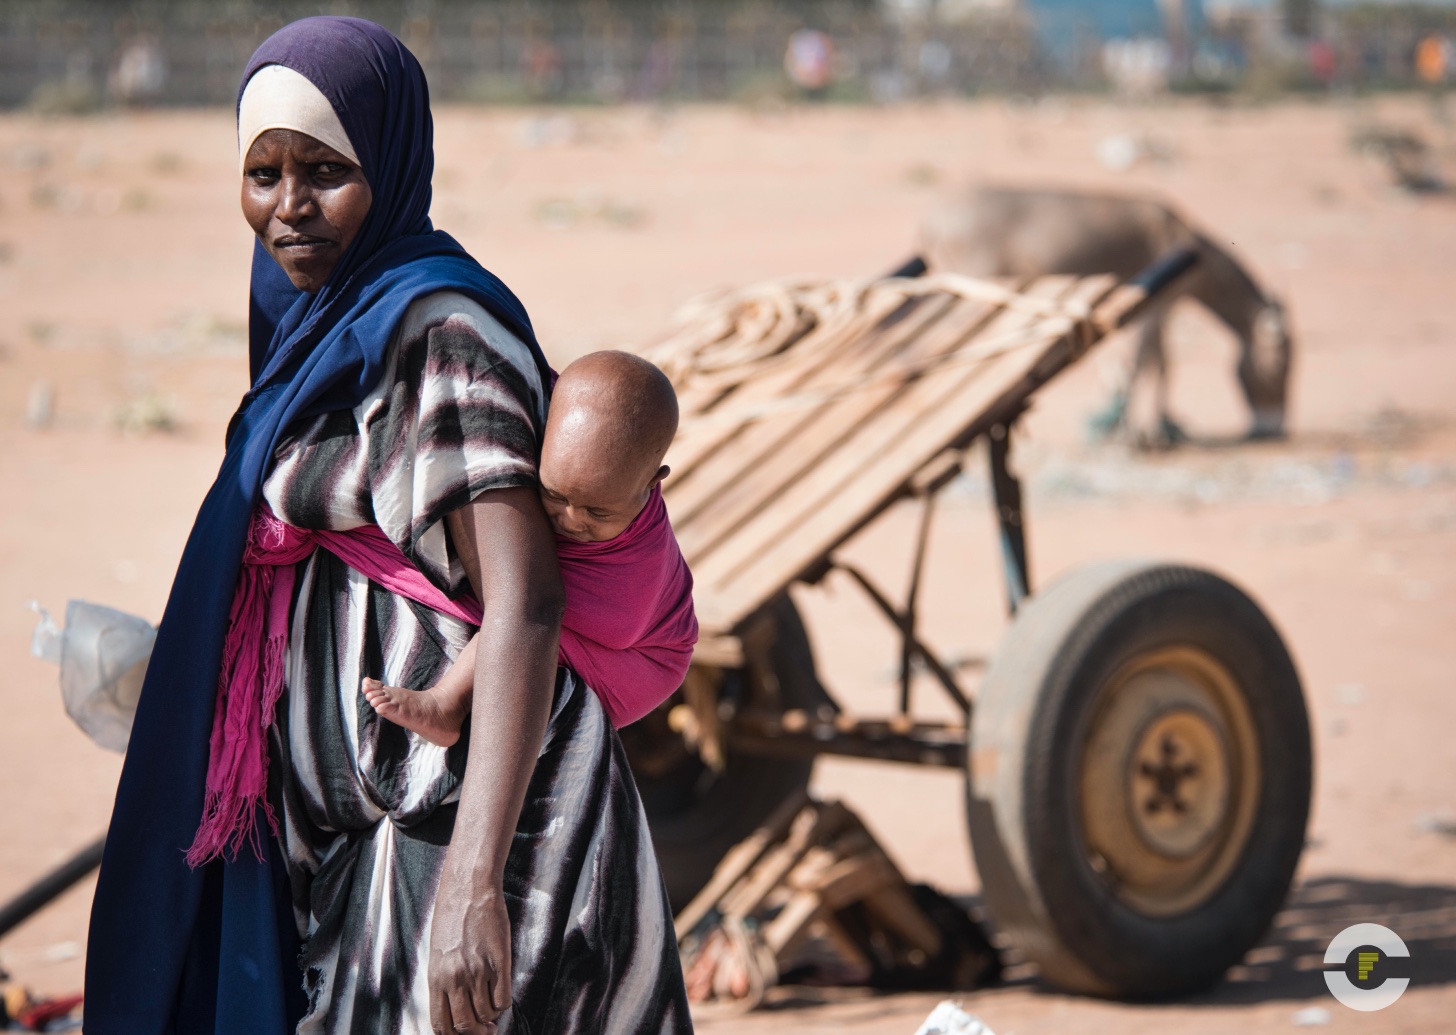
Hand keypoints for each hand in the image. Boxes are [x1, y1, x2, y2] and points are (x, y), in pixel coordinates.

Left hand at [429, 878, 511, 1034]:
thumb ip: (444, 980)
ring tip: (492, 1006)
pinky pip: (503, 999)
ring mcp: (478, 970)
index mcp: (436, 977)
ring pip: (486, 1014)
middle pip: (465, 1026)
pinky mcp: (499, 961)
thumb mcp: (439, 953)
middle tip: (485, 1029)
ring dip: (491, 1016)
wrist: (469, 888)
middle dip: (476, 1032)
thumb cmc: (452, 917)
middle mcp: (455, 978)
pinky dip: (503, 1004)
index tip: (465, 1034)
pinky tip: (501, 992)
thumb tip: (455, 1006)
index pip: (441, 1025)